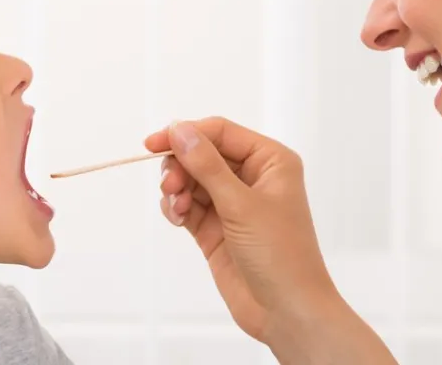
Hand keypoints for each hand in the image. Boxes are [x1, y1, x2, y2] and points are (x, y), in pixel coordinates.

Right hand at [148, 117, 394, 363]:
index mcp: (270, 161)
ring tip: (176, 207)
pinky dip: (177, 207)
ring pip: (192, 180)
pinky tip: (177, 218)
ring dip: (177, 189)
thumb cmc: (280, 255)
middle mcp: (253, 178)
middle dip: (180, 166)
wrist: (287, 311)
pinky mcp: (217, 229)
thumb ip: (207, 165)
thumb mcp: (241, 204)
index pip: (220, 132)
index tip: (154, 144)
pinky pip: (188, 205)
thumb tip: (180, 130)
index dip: (186, 133)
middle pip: (202, 154)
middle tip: (170, 186)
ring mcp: (233, 204)